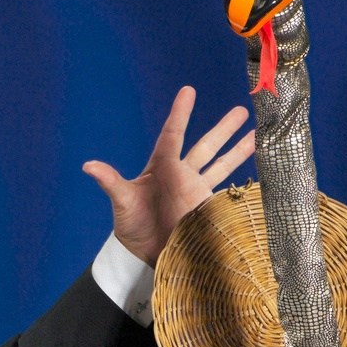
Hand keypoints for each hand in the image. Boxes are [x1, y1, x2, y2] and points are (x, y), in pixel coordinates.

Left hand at [83, 89, 255, 266]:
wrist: (142, 255)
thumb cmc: (130, 226)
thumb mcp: (121, 203)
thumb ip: (111, 183)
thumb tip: (89, 167)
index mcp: (162, 168)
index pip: (173, 135)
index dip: (180, 114)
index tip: (188, 91)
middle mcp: (182, 175)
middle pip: (206, 146)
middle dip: (223, 129)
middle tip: (242, 109)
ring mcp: (196, 192)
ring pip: (221, 166)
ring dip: (238, 151)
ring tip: (257, 134)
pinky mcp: (206, 210)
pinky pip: (226, 192)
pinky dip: (241, 183)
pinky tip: (257, 172)